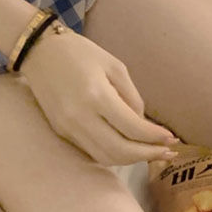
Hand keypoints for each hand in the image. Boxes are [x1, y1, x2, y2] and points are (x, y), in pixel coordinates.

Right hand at [17, 26, 182, 166]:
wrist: (39, 51)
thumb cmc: (80, 52)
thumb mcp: (113, 65)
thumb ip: (132, 96)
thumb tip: (143, 124)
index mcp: (96, 95)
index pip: (132, 128)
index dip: (155, 137)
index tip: (172, 138)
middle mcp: (80, 117)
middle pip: (120, 150)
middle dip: (148, 154)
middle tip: (167, 152)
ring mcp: (68, 127)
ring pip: (105, 157)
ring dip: (131, 160)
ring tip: (151, 154)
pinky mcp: (61, 131)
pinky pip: (92, 151)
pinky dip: (113, 154)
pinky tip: (127, 148)